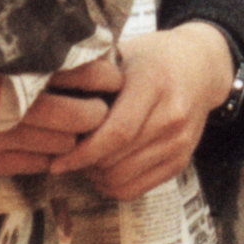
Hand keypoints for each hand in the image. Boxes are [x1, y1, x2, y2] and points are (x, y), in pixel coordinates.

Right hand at [0, 52, 108, 173]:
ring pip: (65, 146)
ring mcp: (2, 136)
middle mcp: (16, 101)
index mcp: (21, 63)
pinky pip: (36, 165)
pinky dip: (44, 155)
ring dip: (70, 137)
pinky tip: (34, 141)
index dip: (106, 78)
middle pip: (87, 117)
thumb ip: (34, 46)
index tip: (107, 76)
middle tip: (93, 105)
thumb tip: (86, 50)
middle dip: (96, 112)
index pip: (90, 74)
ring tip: (64, 124)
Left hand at [48, 22, 234, 198]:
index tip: (57, 160)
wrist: (200, 67)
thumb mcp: (122, 55)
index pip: (116, 133)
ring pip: (124, 179)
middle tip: (66, 157)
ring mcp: (181, 142)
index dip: (82, 153)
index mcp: (153, 84)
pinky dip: (114, 186)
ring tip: (85, 160)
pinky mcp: (182, 161)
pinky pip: (138, 189)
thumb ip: (90, 76)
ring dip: (97, 176)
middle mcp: (172, 116)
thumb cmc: (151, 59)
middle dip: (84, 165)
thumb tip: (43, 98)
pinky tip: (102, 169)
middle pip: (117, 160)